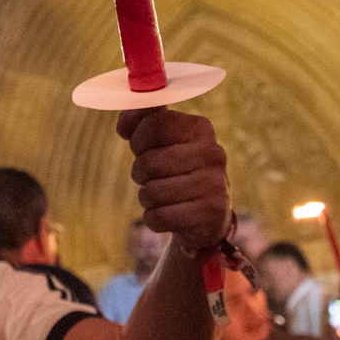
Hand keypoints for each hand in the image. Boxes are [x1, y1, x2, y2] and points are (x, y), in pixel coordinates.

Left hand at [117, 109, 228, 254]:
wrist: (206, 214)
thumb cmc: (176, 169)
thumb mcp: (161, 140)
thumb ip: (141, 120)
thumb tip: (123, 124)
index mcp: (200, 128)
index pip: (153, 126)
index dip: (138, 141)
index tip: (143, 149)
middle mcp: (213, 153)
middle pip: (149, 162)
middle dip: (140, 173)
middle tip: (151, 178)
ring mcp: (215, 184)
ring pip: (153, 193)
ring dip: (147, 198)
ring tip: (161, 196)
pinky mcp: (211, 214)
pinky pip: (161, 217)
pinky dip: (154, 219)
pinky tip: (167, 214)